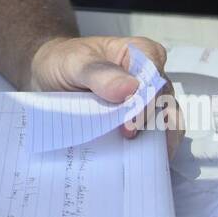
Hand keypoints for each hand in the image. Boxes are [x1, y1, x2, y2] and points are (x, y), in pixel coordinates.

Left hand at [29, 35, 183, 156]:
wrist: (51, 74)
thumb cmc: (65, 61)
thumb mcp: (75, 63)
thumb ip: (100, 73)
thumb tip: (131, 89)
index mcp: (144, 53)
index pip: (156, 80)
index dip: (147, 106)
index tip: (129, 128)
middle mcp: (153, 77)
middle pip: (166, 106)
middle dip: (153, 130)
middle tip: (130, 149)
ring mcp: (149, 102)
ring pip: (166, 126)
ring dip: (152, 145)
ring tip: (133, 163)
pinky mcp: (141, 122)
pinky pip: (153, 139)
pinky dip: (145, 152)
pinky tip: (131, 163)